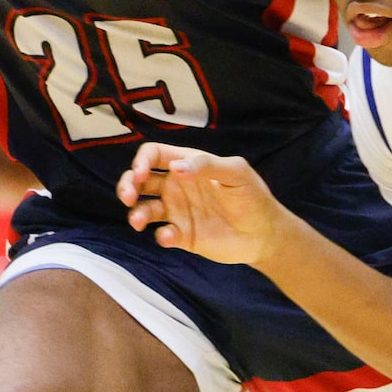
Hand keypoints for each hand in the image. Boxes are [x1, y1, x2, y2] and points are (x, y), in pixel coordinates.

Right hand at [120, 144, 285, 266]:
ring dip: (135, 213)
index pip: (153, 155)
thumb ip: (207, 165)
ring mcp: (177, 211)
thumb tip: (175, 168)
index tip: (141, 173)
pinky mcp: (182, 236)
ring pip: (144, 209)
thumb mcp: (236, 172)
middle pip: (139, 180)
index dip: (141, 161)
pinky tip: (170, 236)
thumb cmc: (253, 196)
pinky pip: (162, 234)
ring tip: (137, 221)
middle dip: (127, 185)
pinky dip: (161, 235)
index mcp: (186, 165)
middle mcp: (176, 186)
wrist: (264, 233)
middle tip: (128, 196)